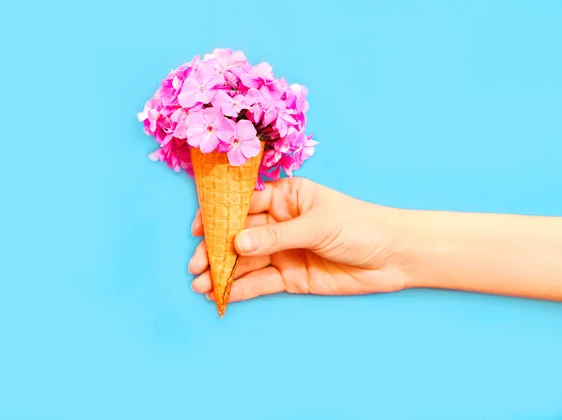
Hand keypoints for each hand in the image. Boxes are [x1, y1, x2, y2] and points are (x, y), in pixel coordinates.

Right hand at [188, 177, 408, 303]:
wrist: (393, 257)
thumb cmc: (360, 226)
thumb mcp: (317, 225)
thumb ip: (276, 236)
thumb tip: (236, 242)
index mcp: (286, 197)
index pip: (245, 204)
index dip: (219, 216)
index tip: (197, 229)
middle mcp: (280, 223)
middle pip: (239, 235)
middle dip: (216, 250)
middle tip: (196, 265)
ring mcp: (284, 250)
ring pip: (246, 261)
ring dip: (223, 272)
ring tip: (200, 284)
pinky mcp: (290, 276)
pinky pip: (260, 282)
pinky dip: (240, 289)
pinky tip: (221, 294)